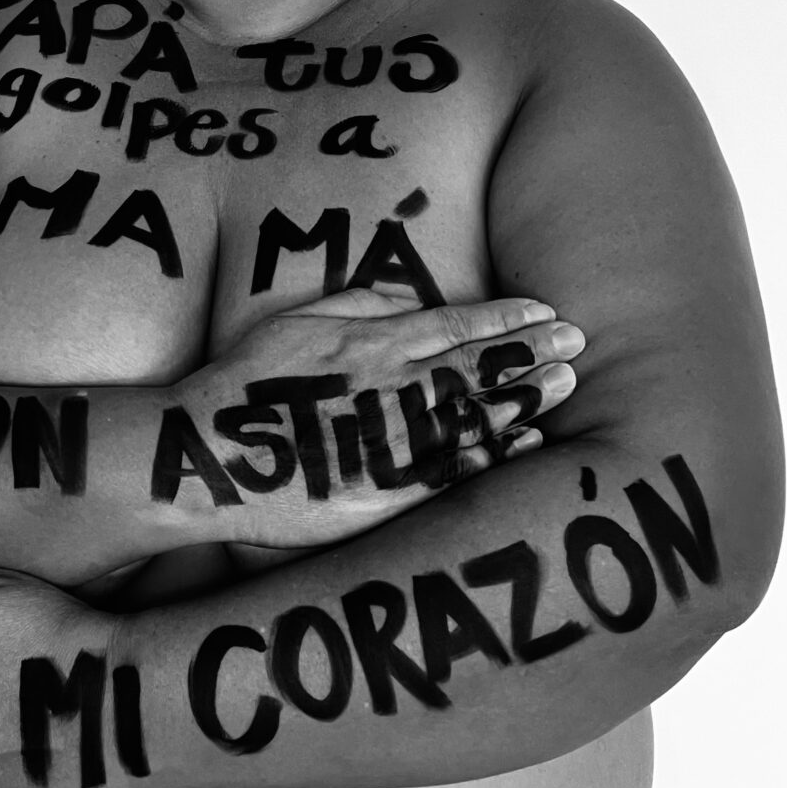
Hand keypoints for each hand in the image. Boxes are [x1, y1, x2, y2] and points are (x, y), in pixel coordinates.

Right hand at [181, 289, 583, 550]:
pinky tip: (528, 442)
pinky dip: (494, 453)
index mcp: (370, 341)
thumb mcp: (296, 322)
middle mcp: (389, 385)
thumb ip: (355, 305)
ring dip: (524, 397)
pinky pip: (453, 468)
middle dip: (530, 351)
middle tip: (577, 342)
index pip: (454, 324)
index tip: (545, 312)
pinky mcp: (384, 488)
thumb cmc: (248, 385)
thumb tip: (406, 300)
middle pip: (476, 364)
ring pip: (474, 413)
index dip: (505, 318)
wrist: (210, 453)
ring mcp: (390, 437)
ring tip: (566, 383)